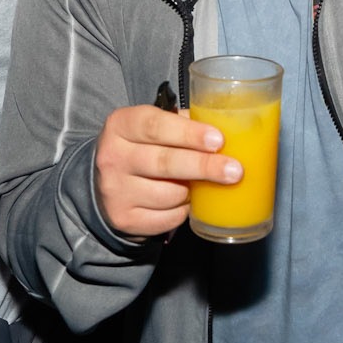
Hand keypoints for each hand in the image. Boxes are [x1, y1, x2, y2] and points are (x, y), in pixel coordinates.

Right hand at [93, 104, 240, 238]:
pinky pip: (167, 218)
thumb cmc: (143, 147)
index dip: (189, 134)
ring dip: (192, 191)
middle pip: (164, 162)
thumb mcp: (155, 127)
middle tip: (235, 170)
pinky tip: (183, 201)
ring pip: (169, 194)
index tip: (218, 141)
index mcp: (120, 125)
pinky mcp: (123, 219)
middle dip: (203, 166)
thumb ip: (184, 123)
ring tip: (199, 185)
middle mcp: (112, 157)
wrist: (107, 183)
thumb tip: (229, 130)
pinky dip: (183, 211)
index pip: (155, 126)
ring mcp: (115, 191)